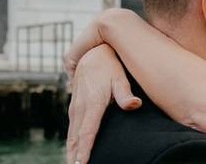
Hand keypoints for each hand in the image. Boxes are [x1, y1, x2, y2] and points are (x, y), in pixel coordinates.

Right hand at [66, 44, 141, 163]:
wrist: (93, 52)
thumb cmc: (110, 65)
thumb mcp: (119, 76)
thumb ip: (125, 92)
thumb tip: (134, 105)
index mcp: (92, 104)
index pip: (87, 134)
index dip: (84, 152)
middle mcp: (80, 108)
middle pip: (75, 140)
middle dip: (74, 158)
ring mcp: (75, 108)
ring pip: (71, 136)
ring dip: (71, 153)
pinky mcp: (74, 107)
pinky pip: (71, 130)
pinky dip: (71, 144)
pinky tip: (74, 153)